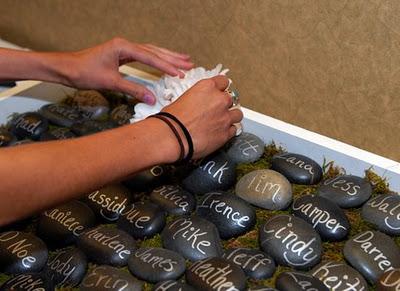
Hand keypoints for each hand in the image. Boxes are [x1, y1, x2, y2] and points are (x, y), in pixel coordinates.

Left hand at [68, 37, 193, 103]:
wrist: (67, 68)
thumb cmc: (84, 72)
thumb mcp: (110, 82)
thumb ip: (133, 89)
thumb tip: (152, 99)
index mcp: (123, 47)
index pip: (150, 57)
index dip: (166, 66)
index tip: (179, 73)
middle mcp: (125, 45)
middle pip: (154, 51)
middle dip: (172, 58)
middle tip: (189, 63)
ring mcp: (124, 48)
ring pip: (150, 51)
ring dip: (167, 57)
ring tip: (183, 60)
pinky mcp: (122, 54)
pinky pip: (144, 56)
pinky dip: (156, 59)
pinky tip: (163, 61)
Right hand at [163, 75, 242, 158]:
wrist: (173, 137)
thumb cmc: (172, 120)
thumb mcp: (182, 99)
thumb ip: (197, 99)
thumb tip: (198, 104)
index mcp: (207, 87)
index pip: (224, 81)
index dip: (221, 89)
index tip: (219, 93)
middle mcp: (219, 100)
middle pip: (231, 98)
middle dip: (225, 105)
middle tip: (216, 111)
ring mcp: (225, 117)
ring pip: (237, 114)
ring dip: (231, 117)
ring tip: (221, 122)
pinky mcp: (226, 133)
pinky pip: (234, 130)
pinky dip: (228, 131)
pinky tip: (220, 133)